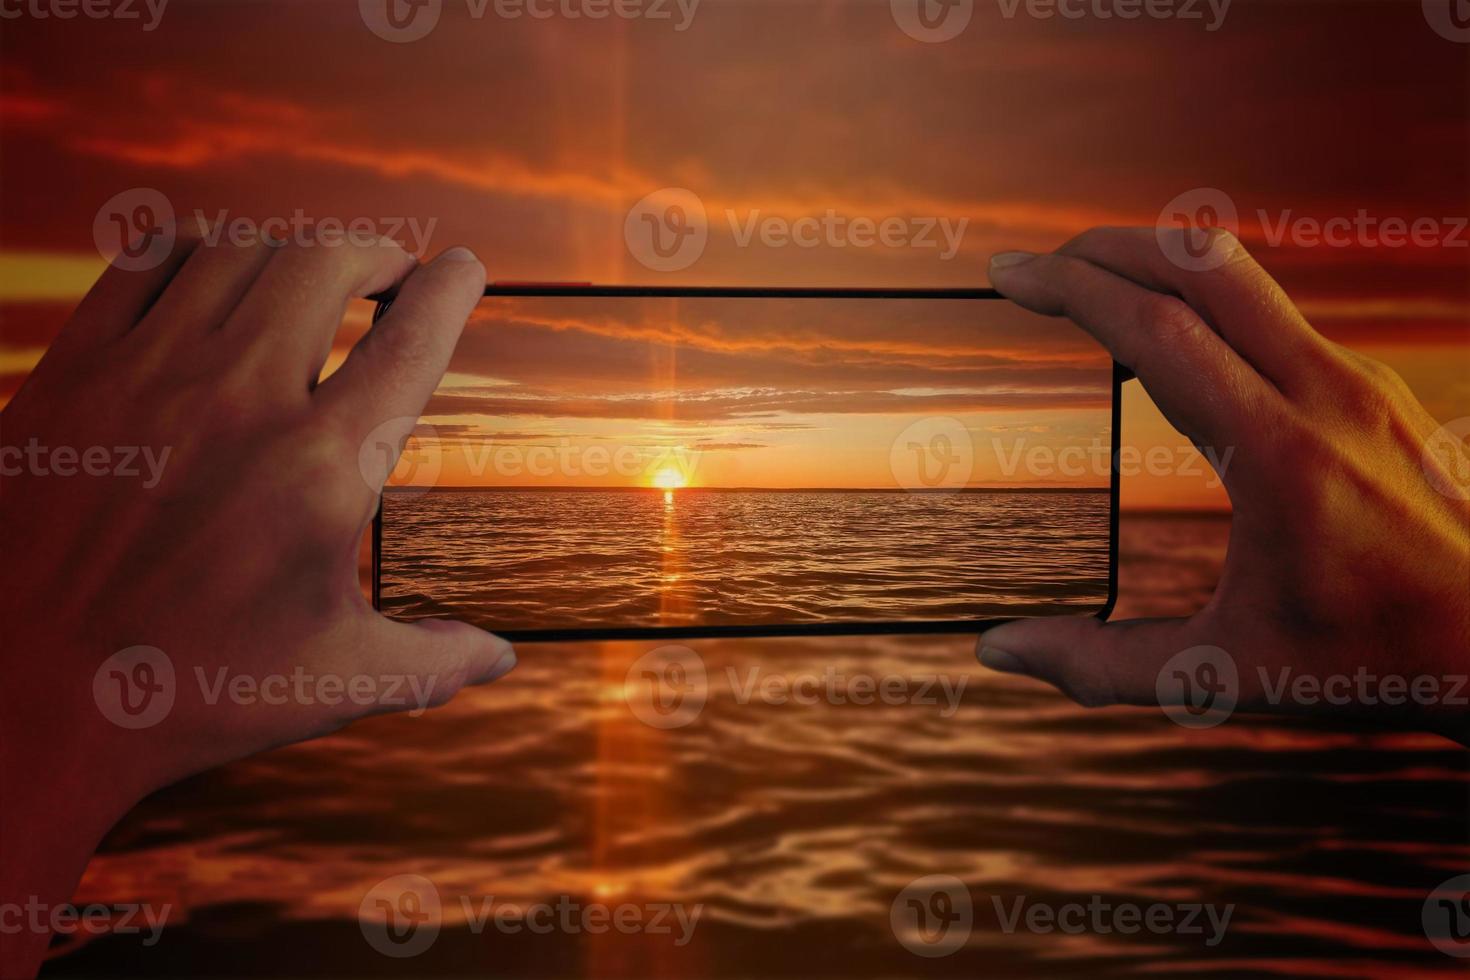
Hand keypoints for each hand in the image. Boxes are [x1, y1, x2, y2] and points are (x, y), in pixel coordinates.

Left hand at [0, 236, 513, 975]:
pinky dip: (195, 249)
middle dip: (375, 250)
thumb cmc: (185, 694)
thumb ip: (432, 662)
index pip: (412, 340)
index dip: (452, 288)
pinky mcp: (73, 375)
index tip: (464, 268)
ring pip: (240, 249)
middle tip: (388, 269)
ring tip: (309, 271)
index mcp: (323, 473)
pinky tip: (212, 272)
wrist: (19, 703)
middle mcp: (242, 405)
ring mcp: (149, 379)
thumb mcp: (332, 683)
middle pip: (328, 260)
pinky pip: (143, 263)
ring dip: (291, 247)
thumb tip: (499, 656)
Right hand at [977, 228, 1468, 743]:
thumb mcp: (1227, 674)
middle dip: (1106, 247)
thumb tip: (1001, 651)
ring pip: (1243, 280)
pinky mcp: (1369, 386)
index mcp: (1278, 455)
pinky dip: (1200, 308)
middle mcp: (1324, 394)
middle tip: (1038, 267)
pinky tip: (1166, 353)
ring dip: (1156, 268)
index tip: (1008, 275)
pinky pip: (1270, 318)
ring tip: (1090, 294)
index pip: (1157, 332)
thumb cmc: (1374, 660)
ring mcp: (1356, 381)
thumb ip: (1103, 664)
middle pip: (1202, 265)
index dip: (1071, 290)